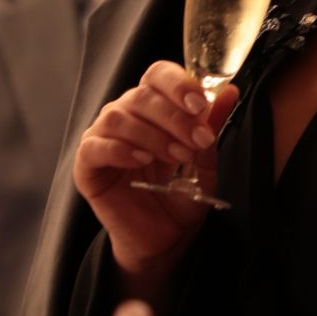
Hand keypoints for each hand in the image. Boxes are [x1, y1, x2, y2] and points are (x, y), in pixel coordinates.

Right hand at [74, 62, 238, 281]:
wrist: (164, 240)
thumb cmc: (180, 198)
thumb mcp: (204, 162)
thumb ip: (212, 127)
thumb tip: (229, 91)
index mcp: (152, 107)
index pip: (157, 75)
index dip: (177, 84)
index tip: (200, 105)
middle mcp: (124, 115)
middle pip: (141, 95)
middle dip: (174, 117)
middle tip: (196, 142)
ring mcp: (101, 138)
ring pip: (118, 117)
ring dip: (152, 135)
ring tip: (174, 157)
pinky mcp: (86, 166)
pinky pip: (95, 146)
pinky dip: (119, 149)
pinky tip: (141, 161)